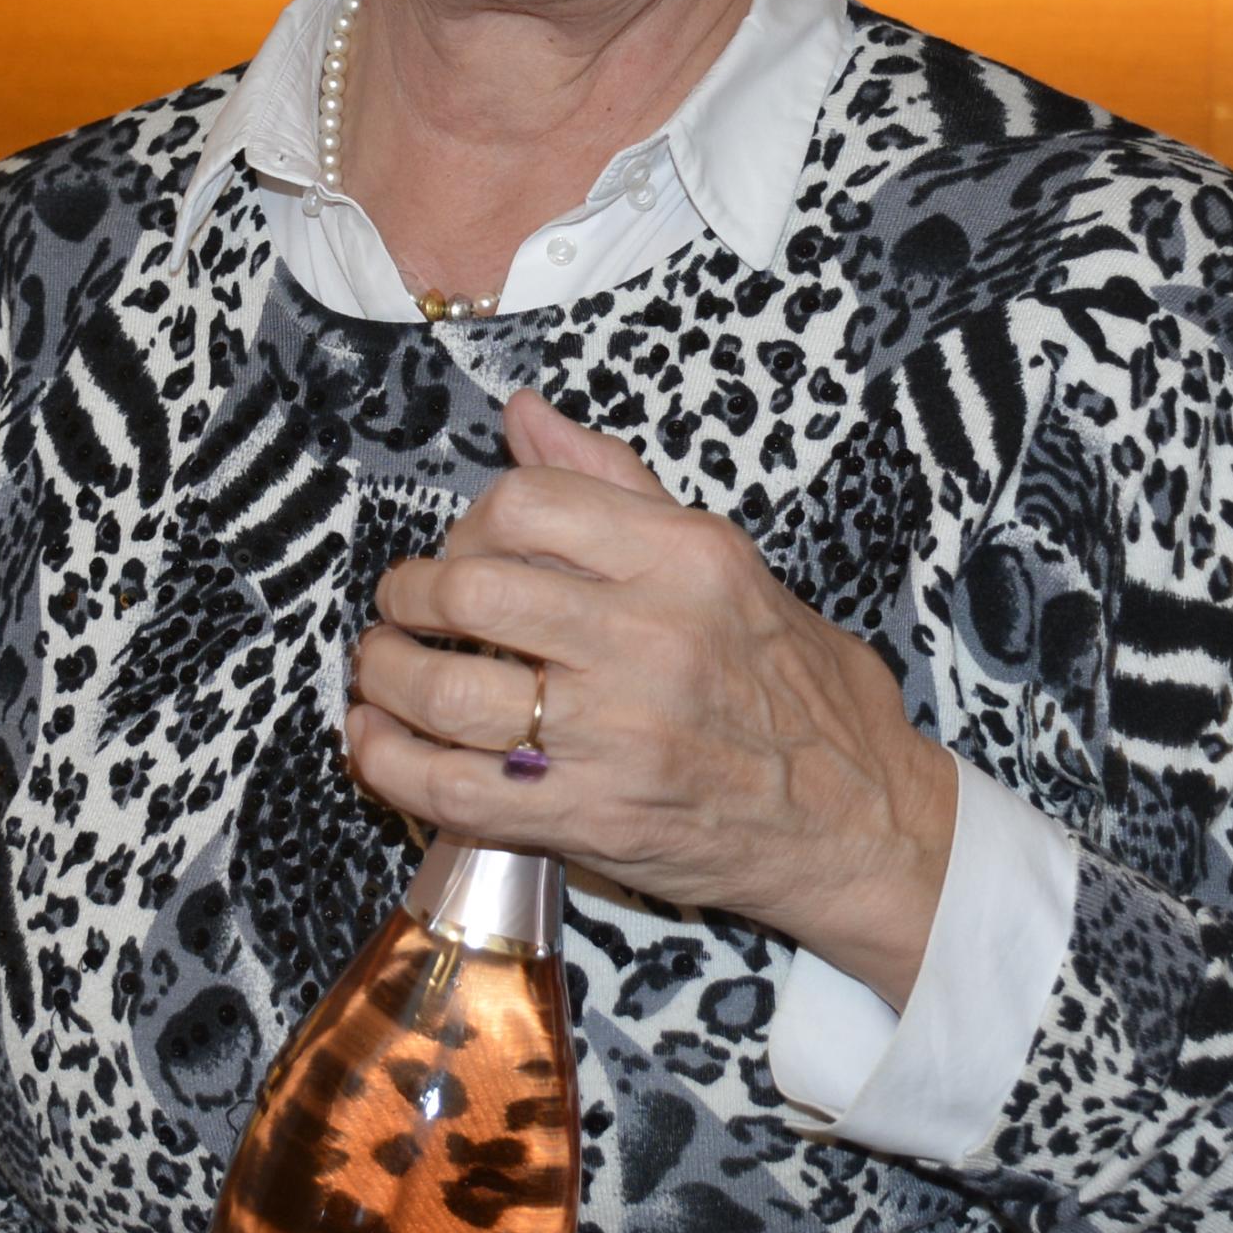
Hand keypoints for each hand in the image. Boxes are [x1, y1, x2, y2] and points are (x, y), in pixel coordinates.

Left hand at [347, 392, 959, 1004]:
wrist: (856, 816)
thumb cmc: (789, 685)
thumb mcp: (723, 561)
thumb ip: (614, 485)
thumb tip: (524, 414)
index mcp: (685, 559)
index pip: (526, 504)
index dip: (467, 524)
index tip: (463, 553)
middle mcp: (652, 639)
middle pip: (471, 591)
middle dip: (407, 597)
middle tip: (401, 609)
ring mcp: (621, 735)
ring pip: (449, 690)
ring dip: (384, 677)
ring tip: (380, 672)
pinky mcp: (595, 819)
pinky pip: (455, 787)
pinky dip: (390, 762)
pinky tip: (377, 742)